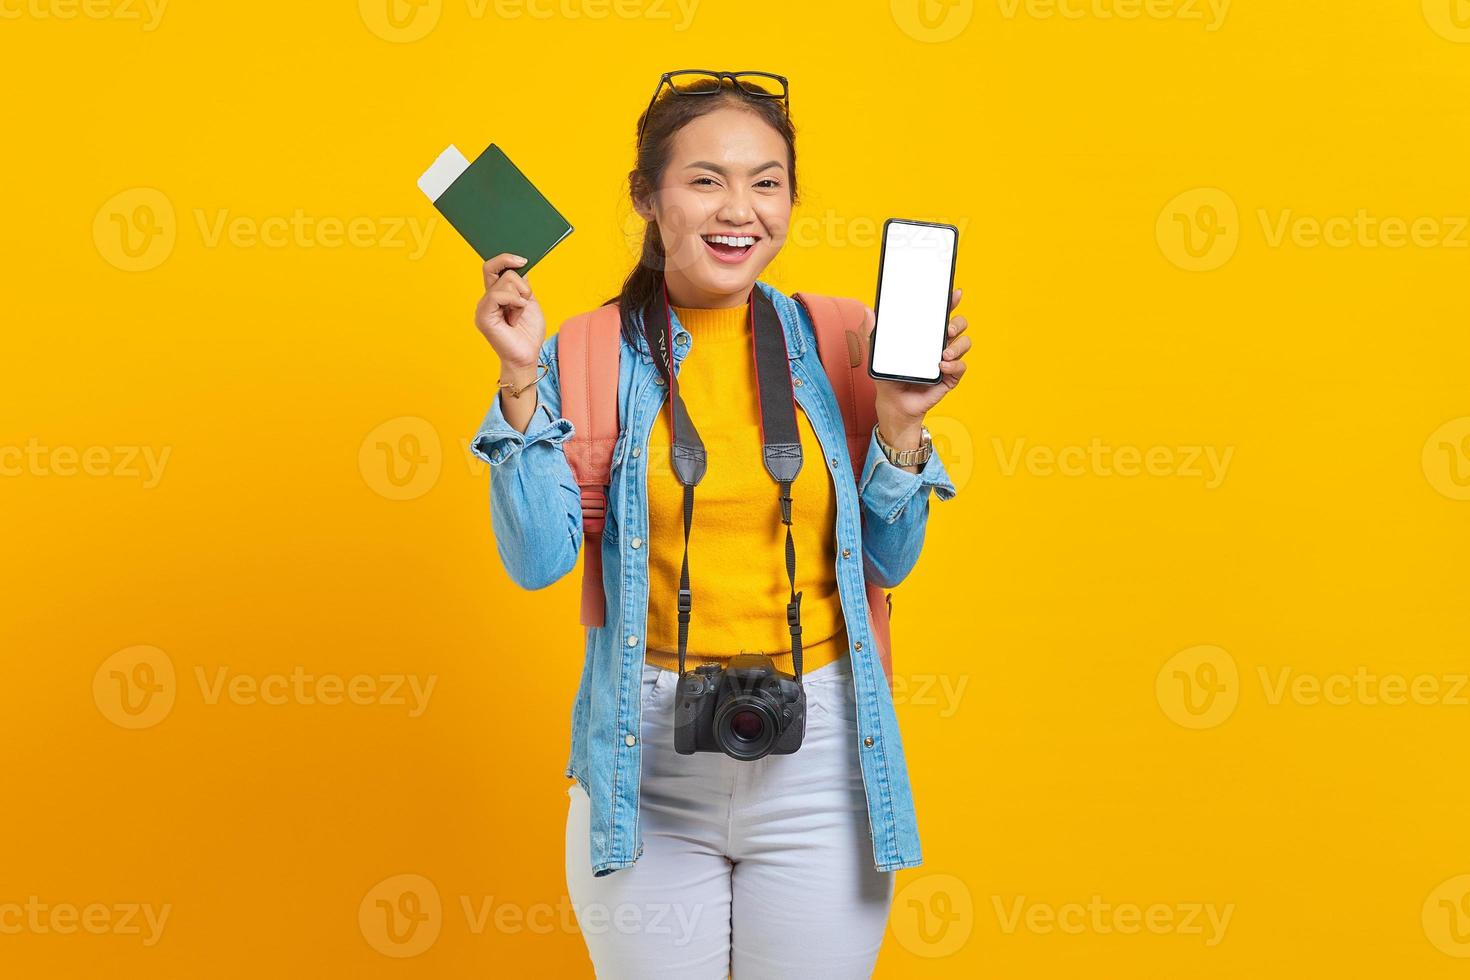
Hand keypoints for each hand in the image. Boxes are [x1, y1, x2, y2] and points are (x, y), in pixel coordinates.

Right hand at [475, 253, 547, 370]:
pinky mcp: (483, 316)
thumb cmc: (528, 333)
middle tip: (526, 299)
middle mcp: (487, 299)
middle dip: (520, 282)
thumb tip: (517, 267)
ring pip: (503, 283)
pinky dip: (514, 301)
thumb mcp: (529, 302)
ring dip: (520, 296)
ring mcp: (483, 307)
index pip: (493, 267)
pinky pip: (497, 295)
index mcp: (496, 295)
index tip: (524, 260)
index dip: (506, 259)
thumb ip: (522, 285)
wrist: (527, 356)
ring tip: (519, 313)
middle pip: (499, 270)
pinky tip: (517, 314)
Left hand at [872, 286, 969, 436]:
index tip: (954, 293)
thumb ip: (871, 331)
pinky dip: (954, 365)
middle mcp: (940, 344)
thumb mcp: (877, 352)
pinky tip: (942, 366)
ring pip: (965, 343)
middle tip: (947, 329)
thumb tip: (868, 311)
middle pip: (959, 324)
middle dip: (957, 323)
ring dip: (958, 346)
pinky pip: (961, 368)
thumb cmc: (888, 375)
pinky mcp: (950, 377)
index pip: (941, 313)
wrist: (893, 403)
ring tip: (943, 354)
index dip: (950, 301)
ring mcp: (947, 360)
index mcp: (926, 334)